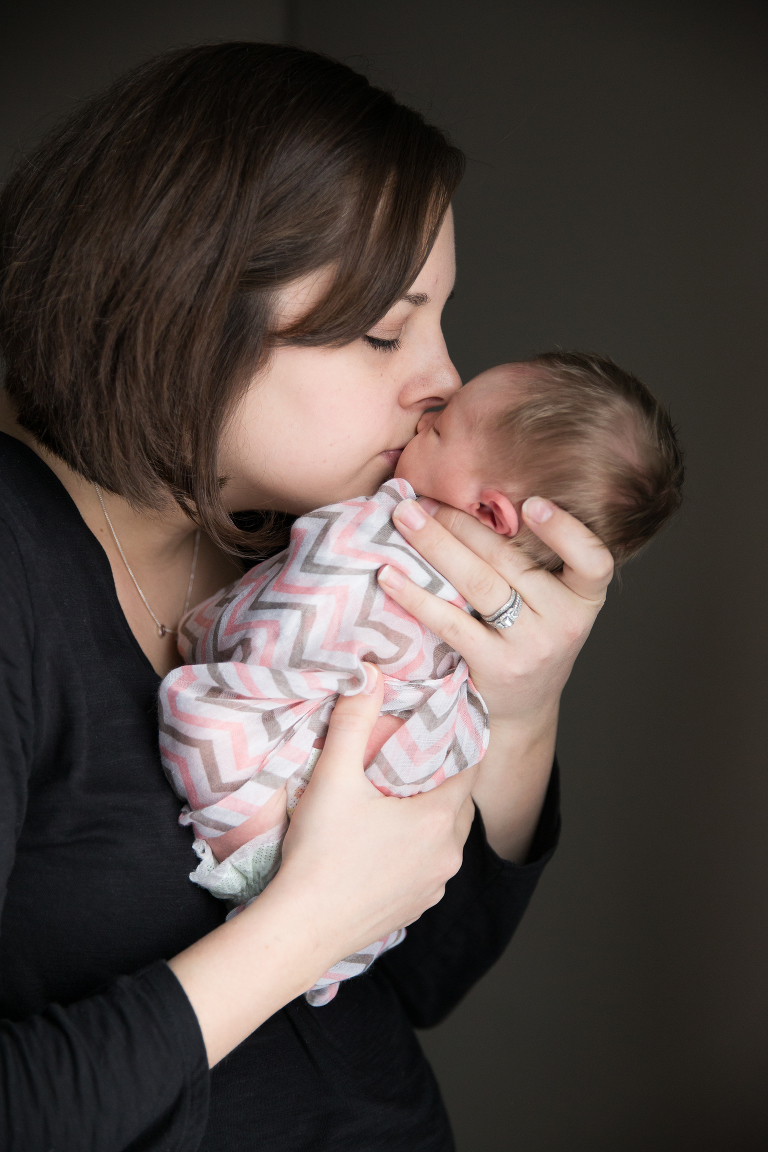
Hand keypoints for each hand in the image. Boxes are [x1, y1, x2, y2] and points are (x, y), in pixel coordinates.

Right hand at [169, 662, 476, 1065]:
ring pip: (446, 836)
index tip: (436, 721)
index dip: (453, 738)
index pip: (467, 763)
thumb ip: (354, 720)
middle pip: (458, 799)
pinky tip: (385, 843)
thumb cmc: (319, 853)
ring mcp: (435, 886)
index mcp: (440, 817)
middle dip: (439, 776)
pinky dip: (416, 850)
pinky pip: (429, 868)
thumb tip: (371, 672)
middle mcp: (449, 854)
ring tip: (396, 797)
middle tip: (410, 755)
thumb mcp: (334, 777)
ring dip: (429, 815)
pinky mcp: (415, 910)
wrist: (300, 930)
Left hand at [379, 496, 612, 731]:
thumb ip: (532, 564)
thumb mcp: (550, 604)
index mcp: (584, 599)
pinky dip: (416, 596)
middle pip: (510, 560)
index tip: (532, 503)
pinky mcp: (496, 666)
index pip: (593, 561)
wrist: (522, 711)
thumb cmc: (530, 640)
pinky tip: (390, 576)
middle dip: (461, 522)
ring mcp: (531, 646)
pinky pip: (451, 622)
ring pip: (479, 583)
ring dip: (435, 545)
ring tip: (404, 519)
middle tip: (421, 498)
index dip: (565, 530)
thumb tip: (472, 502)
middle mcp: (564, 622)